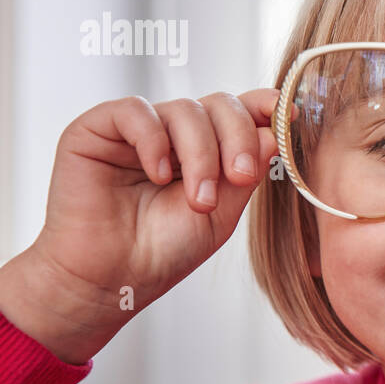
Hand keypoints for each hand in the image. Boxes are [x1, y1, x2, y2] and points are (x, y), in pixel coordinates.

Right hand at [0, 90, 286, 363]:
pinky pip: (135, 111)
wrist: (111, 278)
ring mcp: (137, 129)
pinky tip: (159, 174)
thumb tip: (273, 130)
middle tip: (240, 176)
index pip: (241, 112)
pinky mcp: (97, 128)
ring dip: (200, 154)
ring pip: (184, 110)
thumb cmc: (163, 251)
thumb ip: (247, 171)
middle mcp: (174, 133)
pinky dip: (154, 140)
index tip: (287, 115)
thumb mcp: (222, 214)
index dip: (265, 106)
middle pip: (219, 104)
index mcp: (207, 149)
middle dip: (238, 138)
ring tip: (198, 200)